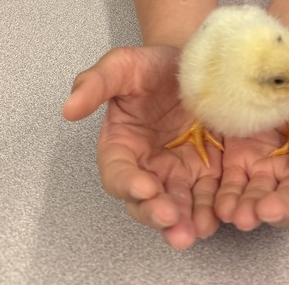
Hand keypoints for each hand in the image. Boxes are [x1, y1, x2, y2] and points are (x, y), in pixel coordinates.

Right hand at [62, 46, 221, 249]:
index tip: (144, 187)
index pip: (118, 173)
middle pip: (146, 201)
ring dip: (185, 222)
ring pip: (178, 206)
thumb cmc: (150, 66)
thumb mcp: (121, 65)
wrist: (189, 60)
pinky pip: (208, 196)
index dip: (128, 184)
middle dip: (157, 214)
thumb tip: (68, 109)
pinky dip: (212, 209)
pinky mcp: (205, 171)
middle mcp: (147, 167)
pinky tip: (220, 215)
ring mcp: (177, 172)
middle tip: (172, 220)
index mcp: (121, 146)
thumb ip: (94, 84)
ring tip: (196, 229)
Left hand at [214, 52, 288, 230]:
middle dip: (280, 211)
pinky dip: (228, 199)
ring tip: (241, 214)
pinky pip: (233, 185)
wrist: (281, 53)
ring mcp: (266, 169)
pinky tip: (222, 206)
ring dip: (251, 211)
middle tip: (267, 210)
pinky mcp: (238, 161)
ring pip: (260, 201)